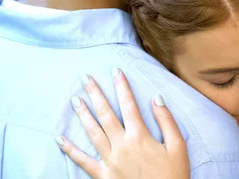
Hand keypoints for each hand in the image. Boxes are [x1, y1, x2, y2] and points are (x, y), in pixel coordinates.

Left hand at [57, 68, 188, 178]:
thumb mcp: (178, 147)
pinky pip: (83, 161)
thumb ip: (167, 122)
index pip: (129, 105)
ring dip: (83, 115)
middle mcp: (122, 145)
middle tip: (85, 78)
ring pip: (93, 132)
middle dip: (95, 94)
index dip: (122, 86)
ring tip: (75, 100)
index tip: (115, 70)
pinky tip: (60, 139)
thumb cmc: (172, 176)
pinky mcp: (102, 176)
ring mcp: (110, 160)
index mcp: (140, 136)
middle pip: (106, 114)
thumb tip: (156, 99)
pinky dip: (70, 150)